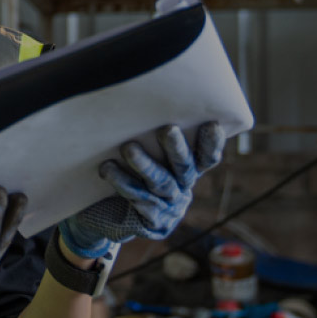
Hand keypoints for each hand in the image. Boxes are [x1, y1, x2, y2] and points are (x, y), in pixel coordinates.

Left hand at [57, 122, 225, 259]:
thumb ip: (148, 136)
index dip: (212, 143)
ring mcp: (169, 207)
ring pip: (160, 183)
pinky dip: (121, 183)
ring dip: (144, 164)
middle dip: (176, 148)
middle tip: (167, 129)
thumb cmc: (126, 173)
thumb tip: (142, 95)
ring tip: (128, 147)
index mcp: (187, 170)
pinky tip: (107, 168)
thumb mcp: (142, 154)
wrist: (104, 215)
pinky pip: (137, 200)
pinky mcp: (152, 222)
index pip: (206, 157)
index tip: (212, 124)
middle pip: (184, 167)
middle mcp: (182, 188)